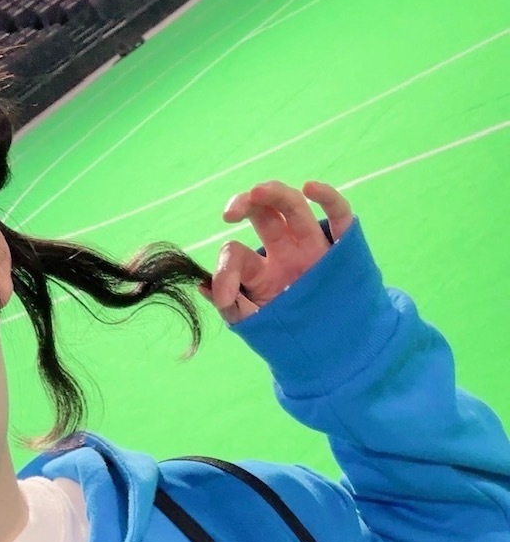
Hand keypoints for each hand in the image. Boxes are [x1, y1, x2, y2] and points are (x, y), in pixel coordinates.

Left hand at [200, 180, 353, 323]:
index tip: (223, 296)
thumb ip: (230, 306)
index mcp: (260, 271)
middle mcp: (284, 253)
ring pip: (294, 208)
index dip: (226, 269)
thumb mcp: (254, 324)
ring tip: (257, 192)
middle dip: (245, 204)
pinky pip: (338, 217)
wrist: (332, 353)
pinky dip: (327, 198)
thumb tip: (201, 285)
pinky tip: (311, 188)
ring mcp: (312, 249)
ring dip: (276, 194)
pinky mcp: (340, 251)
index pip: (238, 254)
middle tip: (230, 213)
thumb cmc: (289, 335)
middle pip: (263, 215)